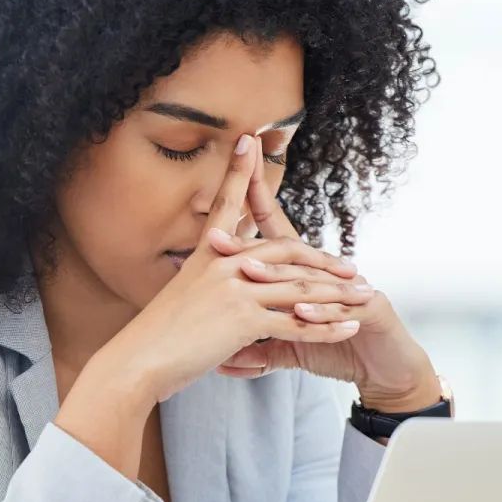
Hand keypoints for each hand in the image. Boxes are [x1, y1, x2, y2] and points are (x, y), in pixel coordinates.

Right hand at [112, 134, 376, 403]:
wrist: (137, 361)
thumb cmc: (155, 336)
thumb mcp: (180, 296)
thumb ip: (203, 281)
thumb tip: (213, 274)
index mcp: (208, 255)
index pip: (228, 204)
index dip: (240, 173)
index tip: (250, 140)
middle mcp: (223, 264)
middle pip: (286, 251)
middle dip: (323, 260)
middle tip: (351, 267)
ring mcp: (235, 290)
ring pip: (299, 288)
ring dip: (337, 294)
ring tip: (364, 296)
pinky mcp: (243, 319)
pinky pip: (296, 322)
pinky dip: (327, 327)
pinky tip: (351, 327)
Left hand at [211, 137, 441, 410]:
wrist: (387, 373)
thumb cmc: (339, 352)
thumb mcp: (293, 350)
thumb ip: (260, 351)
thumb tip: (222, 361)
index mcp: (306, 279)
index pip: (273, 246)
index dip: (246, 231)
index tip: (208, 223)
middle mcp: (327, 276)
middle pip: (284, 254)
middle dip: (250, 245)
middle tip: (215, 239)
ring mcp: (351, 289)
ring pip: (309, 280)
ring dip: (277, 276)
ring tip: (247, 272)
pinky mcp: (373, 309)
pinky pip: (342, 309)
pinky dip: (319, 313)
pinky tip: (299, 313)